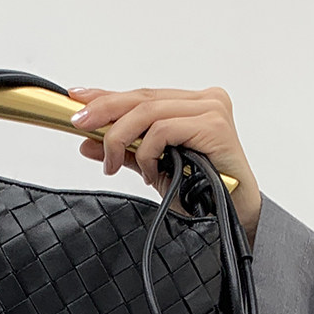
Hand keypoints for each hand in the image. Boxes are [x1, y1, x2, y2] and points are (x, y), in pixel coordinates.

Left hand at [67, 83, 262, 244]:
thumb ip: (125, 153)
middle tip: (79, 124)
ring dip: (121, 138)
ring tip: (111, 163)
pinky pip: (164, 129)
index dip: (108, 95)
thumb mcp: (154, 170)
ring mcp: (211, 109)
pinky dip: (147, 151)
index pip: (142, 95)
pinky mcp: (214, 124)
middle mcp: (203, 100)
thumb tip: (88, 143)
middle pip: (142, 98)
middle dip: (105, 110)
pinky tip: (148, 171)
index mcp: (191, 105)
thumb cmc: (203, 195)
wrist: (235, 218)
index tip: (77, 98)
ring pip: (149, 112)